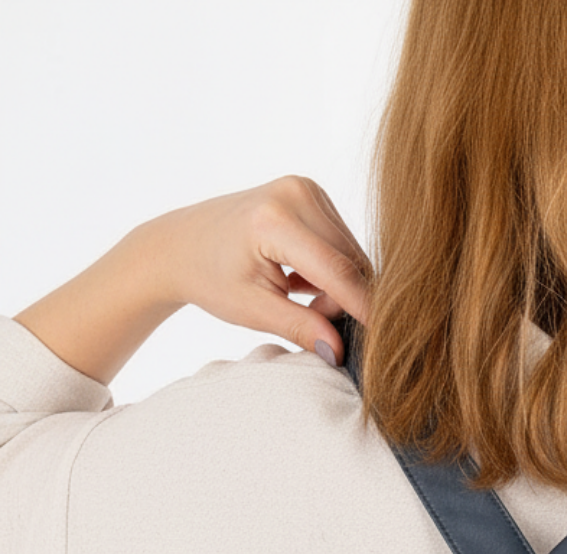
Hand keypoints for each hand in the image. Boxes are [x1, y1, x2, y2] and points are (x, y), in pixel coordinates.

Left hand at [154, 173, 372, 364]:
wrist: (181, 243)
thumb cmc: (210, 277)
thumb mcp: (252, 310)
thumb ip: (299, 327)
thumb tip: (339, 351)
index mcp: (276, 220)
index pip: (338, 271)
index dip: (364, 308)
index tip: (384, 339)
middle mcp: (297, 193)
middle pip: (351, 261)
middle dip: (345, 300)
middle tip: (313, 320)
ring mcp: (307, 188)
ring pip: (351, 253)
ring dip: (340, 286)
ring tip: (299, 296)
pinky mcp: (312, 193)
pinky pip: (342, 242)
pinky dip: (333, 270)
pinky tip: (301, 279)